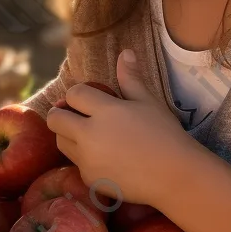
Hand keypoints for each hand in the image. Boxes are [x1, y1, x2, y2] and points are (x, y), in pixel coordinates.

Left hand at [45, 50, 189, 207]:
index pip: (74, 94)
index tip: (87, 98)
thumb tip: (125, 52)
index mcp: (105, 110)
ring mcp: (87, 159)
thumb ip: (131, 78)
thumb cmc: (165, 134)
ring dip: (68, 135)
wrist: (175, 177)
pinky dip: (82, 158)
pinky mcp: (90, 179)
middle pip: (56, 119)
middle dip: (61, 113)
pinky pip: (75, 164)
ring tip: (86, 134)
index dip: (78, 93)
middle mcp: (89, 134)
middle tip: (75, 114)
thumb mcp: (148, 102)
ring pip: (60, 142)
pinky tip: (102, 157)